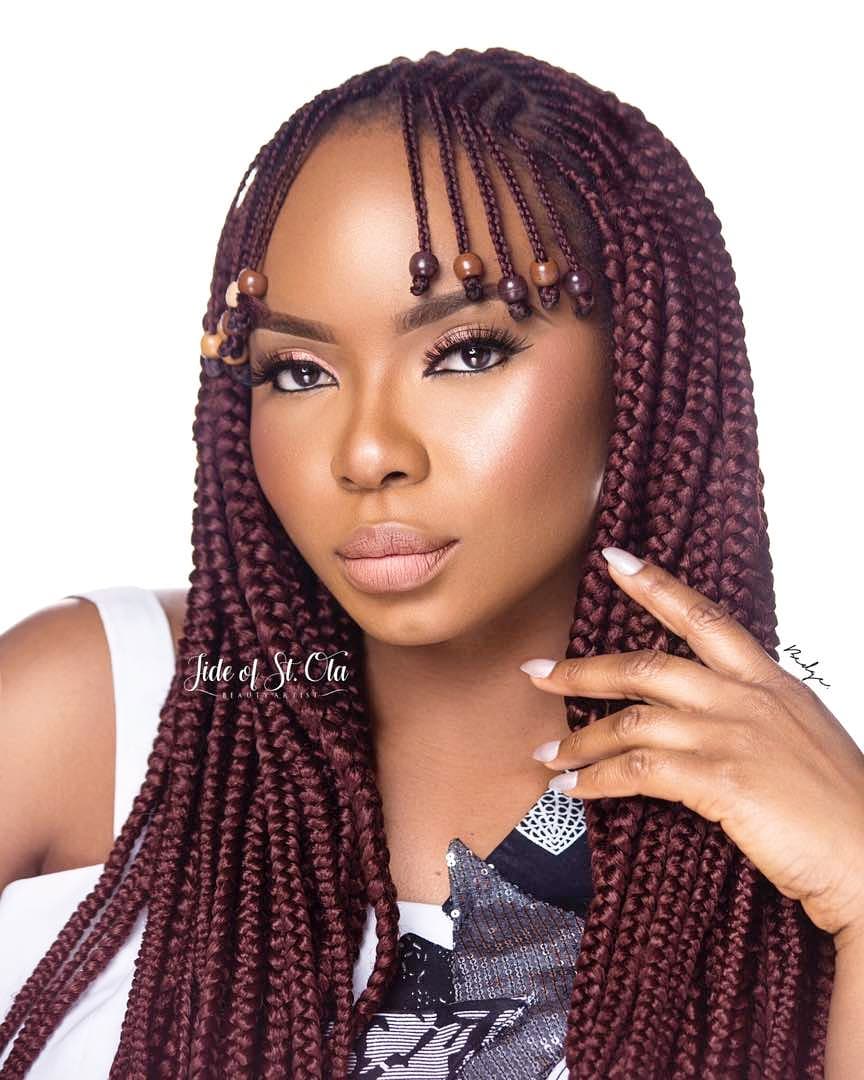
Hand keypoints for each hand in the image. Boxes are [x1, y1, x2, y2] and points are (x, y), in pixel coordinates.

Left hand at [520, 546, 863, 949]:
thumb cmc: (841, 809)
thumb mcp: (801, 738)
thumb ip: (755, 715)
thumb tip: (709, 715)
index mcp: (770, 683)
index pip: (705, 618)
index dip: (655, 585)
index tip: (614, 560)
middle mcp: (747, 699)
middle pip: (647, 666)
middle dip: (584, 670)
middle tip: (537, 671)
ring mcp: (732, 737)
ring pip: (632, 722)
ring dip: (581, 740)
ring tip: (549, 753)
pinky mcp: (720, 781)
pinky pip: (638, 771)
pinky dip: (597, 779)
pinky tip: (574, 789)